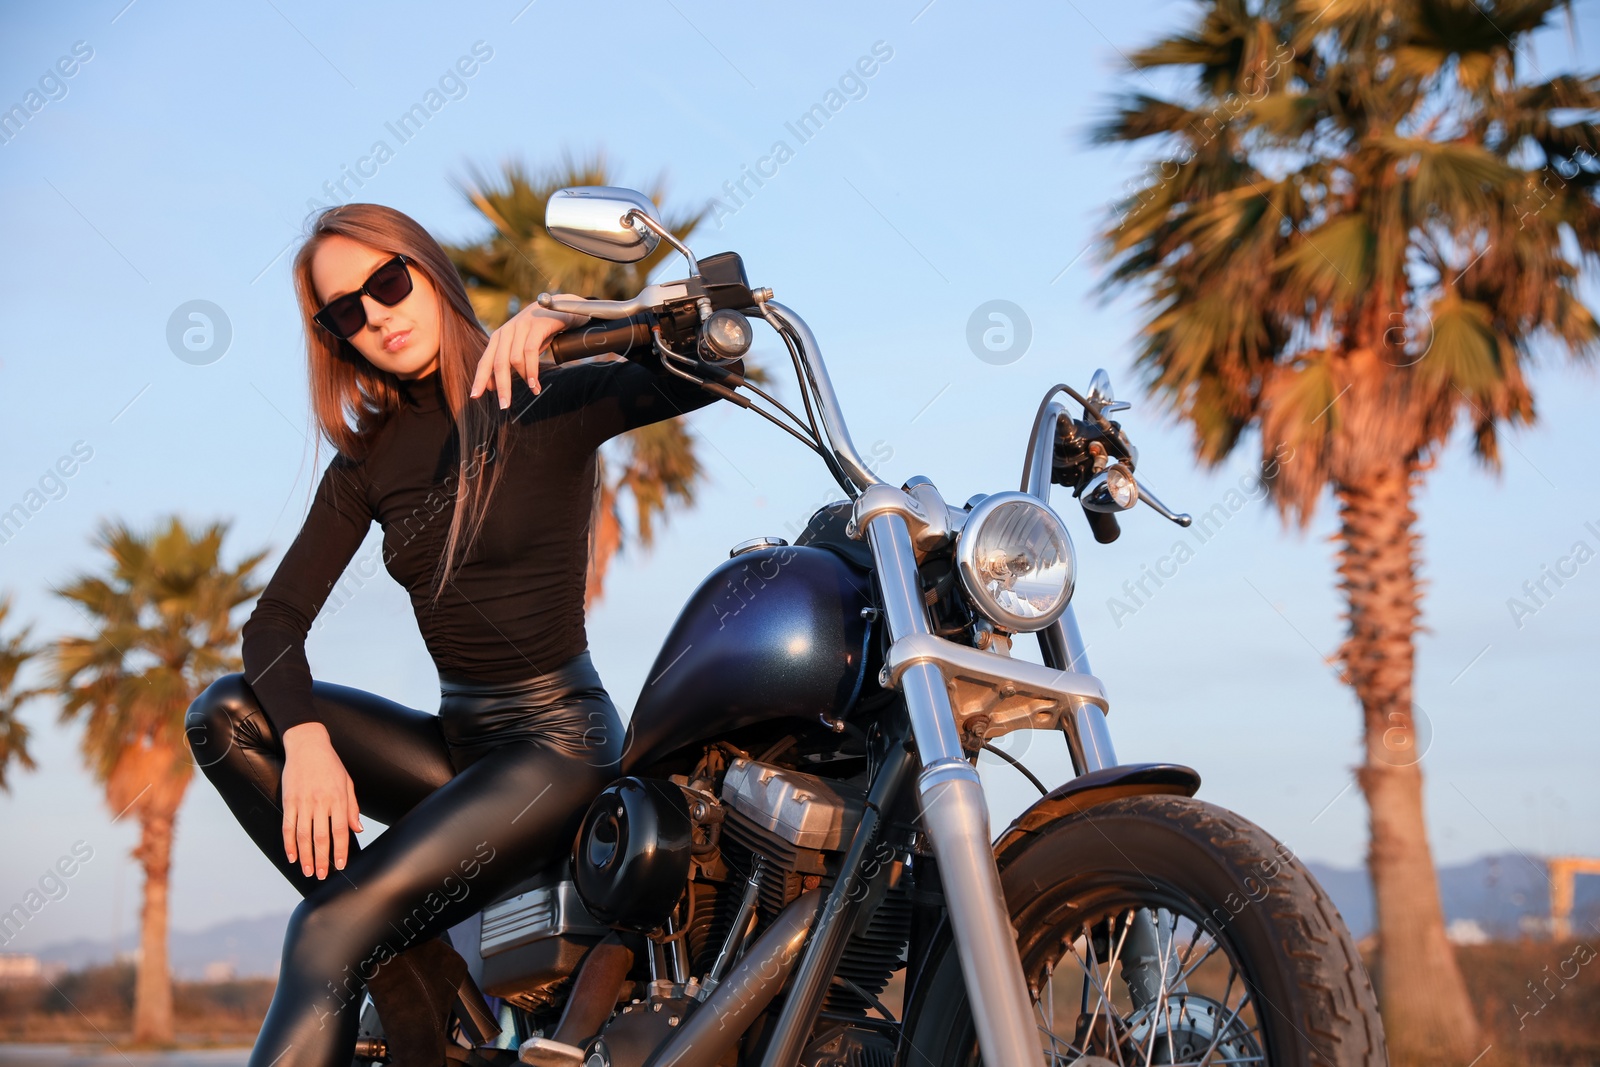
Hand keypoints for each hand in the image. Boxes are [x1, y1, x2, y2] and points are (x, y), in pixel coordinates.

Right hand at [281, 722, 362, 879]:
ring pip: (303, 835)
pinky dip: (289, 843)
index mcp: (338, 798)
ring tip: (308, 871)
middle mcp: (320, 802)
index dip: (340, 850)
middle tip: (322, 875)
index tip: (340, 865)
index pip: (340, 830)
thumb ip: (352, 808)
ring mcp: (303, 801)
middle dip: (321, 859)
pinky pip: (288, 826)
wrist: (307, 744)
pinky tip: (291, 856)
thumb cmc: (331, 764)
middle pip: (320, 837)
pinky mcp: (289, 800)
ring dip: (305, 856)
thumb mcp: (347, 783)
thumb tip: (358, 830)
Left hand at [471, 305, 588, 408]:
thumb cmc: (541, 332)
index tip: (475, 396)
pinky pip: (530, 352)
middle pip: (498, 363)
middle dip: (501, 386)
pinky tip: (536, 383)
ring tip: (534, 390)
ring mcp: (520, 327)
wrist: (563, 307)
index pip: (485, 361)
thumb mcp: (522, 348)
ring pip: (514, 359)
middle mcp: (506, 331)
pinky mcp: (535, 326)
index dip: (480, 379)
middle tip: (504, 405)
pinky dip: (532, 370)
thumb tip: (492, 386)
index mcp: (499, 338)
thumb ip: (508, 364)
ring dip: (524, 378)